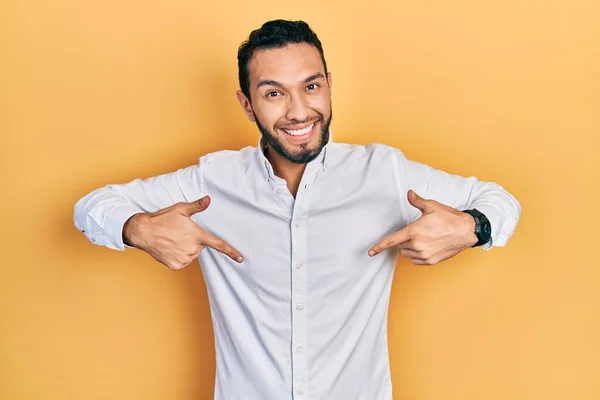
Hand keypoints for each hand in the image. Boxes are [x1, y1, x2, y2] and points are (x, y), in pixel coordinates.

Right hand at [123, 196, 242, 269]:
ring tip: (173, 239)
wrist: (143, 232)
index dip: (231, 252)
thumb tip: (208, 200)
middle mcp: (193, 249)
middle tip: (180, 233)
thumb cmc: (163, 219)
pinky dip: (178, 256)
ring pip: (192, 254)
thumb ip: (197, 206)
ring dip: (186, 248)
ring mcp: (185, 258)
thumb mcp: (181, 209)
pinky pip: (183, 261)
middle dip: (193, 241)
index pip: (219, 245)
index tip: (241, 259)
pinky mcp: (177, 265)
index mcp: (197, 236)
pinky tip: (170, 248)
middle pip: (200, 247)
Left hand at [368, 190, 477, 264]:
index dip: (379, 246)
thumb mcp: (432, 207)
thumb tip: (409, 194)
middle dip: (404, 239)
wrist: (466, 231)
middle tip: (418, 231)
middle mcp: (417, 245)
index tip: (370, 252)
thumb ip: (417, 201)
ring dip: (410, 248)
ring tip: (424, 238)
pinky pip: (416, 260)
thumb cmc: (449, 218)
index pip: (392, 241)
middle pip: (400, 246)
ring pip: (407, 253)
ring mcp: (424, 254)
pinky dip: (417, 255)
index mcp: (414, 232)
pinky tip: (428, 246)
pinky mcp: (431, 261)